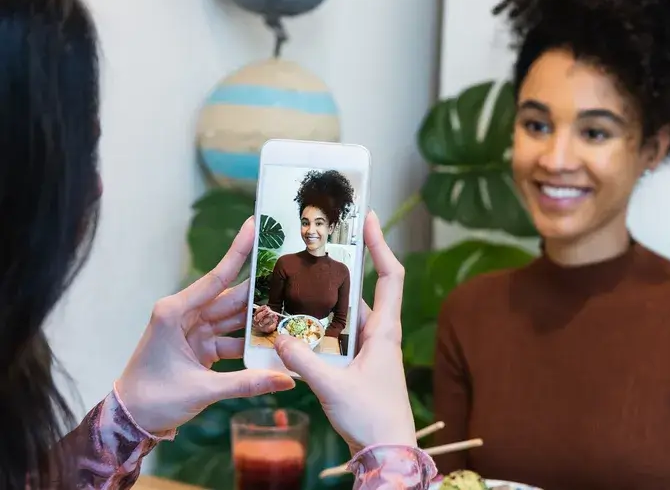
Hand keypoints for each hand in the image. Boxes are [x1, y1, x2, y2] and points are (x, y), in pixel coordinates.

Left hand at [116, 218, 295, 434]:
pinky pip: (232, 337)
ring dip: (260, 317)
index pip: (217, 277)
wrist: (129, 422)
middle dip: (261, 288)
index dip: (239, 251)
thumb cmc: (153, 399)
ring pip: (234, 317)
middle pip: (231, 296)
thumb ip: (247, 382)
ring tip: (293, 307)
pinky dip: (251, 341)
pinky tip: (276, 340)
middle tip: (292, 271)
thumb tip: (287, 380)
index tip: (255, 225)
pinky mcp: (200, 346)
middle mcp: (185, 314)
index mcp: (175, 312)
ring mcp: (193, 330)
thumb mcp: (201, 390)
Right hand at [275, 211, 414, 453]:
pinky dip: (319, 330)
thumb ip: (303, 362)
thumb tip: (278, 337)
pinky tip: (294, 328)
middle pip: (362, 291)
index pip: (389, 276)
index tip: (368, 219)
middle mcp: (380, 335)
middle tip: (317, 245)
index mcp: (385, 331)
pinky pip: (337, 338)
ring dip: (323, 303)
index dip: (380, 245)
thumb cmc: (372, 419)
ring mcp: (370, 351)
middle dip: (340, 268)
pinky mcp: (358, 367)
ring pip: (344, 317)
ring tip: (295, 282)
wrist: (387, 453)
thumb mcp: (333, 387)